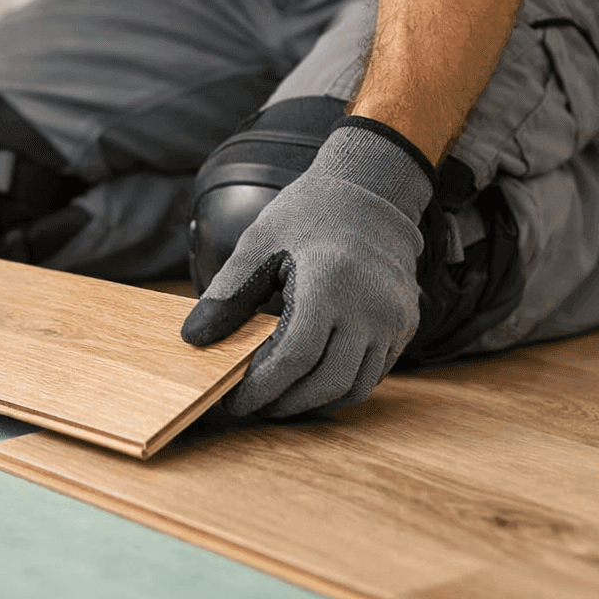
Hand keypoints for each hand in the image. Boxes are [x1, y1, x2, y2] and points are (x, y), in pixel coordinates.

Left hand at [181, 117, 434, 417]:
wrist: (372, 192)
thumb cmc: (310, 214)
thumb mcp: (259, 243)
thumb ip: (227, 294)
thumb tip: (193, 339)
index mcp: (330, 284)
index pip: (294, 358)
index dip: (261, 388)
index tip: (234, 402)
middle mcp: (370, 308)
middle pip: (325, 383)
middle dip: (284, 404)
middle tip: (253, 406)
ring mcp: (394, 319)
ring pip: (353, 387)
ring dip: (314, 401)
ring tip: (280, 399)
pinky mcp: (405, 325)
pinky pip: (374, 373)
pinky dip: (341, 385)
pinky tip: (312, 379)